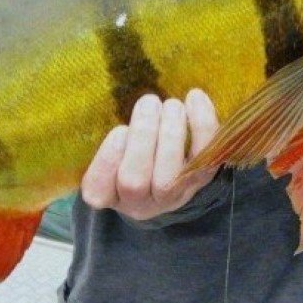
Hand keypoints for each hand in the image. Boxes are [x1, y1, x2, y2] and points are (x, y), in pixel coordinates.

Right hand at [80, 90, 219, 220]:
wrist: (167, 165)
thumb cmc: (128, 147)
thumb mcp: (112, 144)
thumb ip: (112, 132)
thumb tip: (119, 102)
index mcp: (107, 194)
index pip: (98, 189)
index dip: (108, 159)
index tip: (120, 129)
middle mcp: (137, 203)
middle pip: (134, 182)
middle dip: (143, 137)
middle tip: (149, 101)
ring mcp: (170, 197)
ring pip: (169, 178)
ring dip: (171, 135)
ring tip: (172, 105)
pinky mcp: (198, 181)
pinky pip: (204, 161)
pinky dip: (203, 128)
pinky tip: (195, 99)